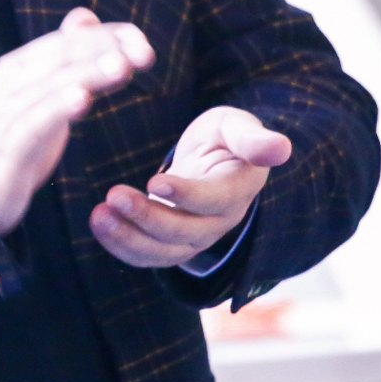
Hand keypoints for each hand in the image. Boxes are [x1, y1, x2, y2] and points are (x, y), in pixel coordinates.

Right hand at [0, 8, 154, 233]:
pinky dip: (55, 110)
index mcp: (16, 68)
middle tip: (143, 54)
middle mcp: (7, 86)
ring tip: (121, 67)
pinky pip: (31, 126)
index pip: (65, 42)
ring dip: (87, 75)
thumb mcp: (36, 96)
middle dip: (103, 53)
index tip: (143, 44)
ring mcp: (1, 118)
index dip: (105, 38)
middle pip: (59, 59)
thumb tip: (85, 16)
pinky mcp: (3, 153)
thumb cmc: (10, 139)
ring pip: (48, 89)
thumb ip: (62, 59)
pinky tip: (82, 99)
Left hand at [90, 105, 290, 269]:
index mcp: (238, 190)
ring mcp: (196, 237)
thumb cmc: (226, 136)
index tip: (156, 181)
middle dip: (148, 217)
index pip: (215, 200)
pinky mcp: (172, 244)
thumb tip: (281, 148)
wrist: (214, 158)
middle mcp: (220, 221)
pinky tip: (99, 222)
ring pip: (164, 251)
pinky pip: (148, 255)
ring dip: (128, 238)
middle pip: (186, 232)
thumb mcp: (237, 126)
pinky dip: (121, 245)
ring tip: (99, 215)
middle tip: (113, 195)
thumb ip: (252, 138)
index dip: (187, 195)